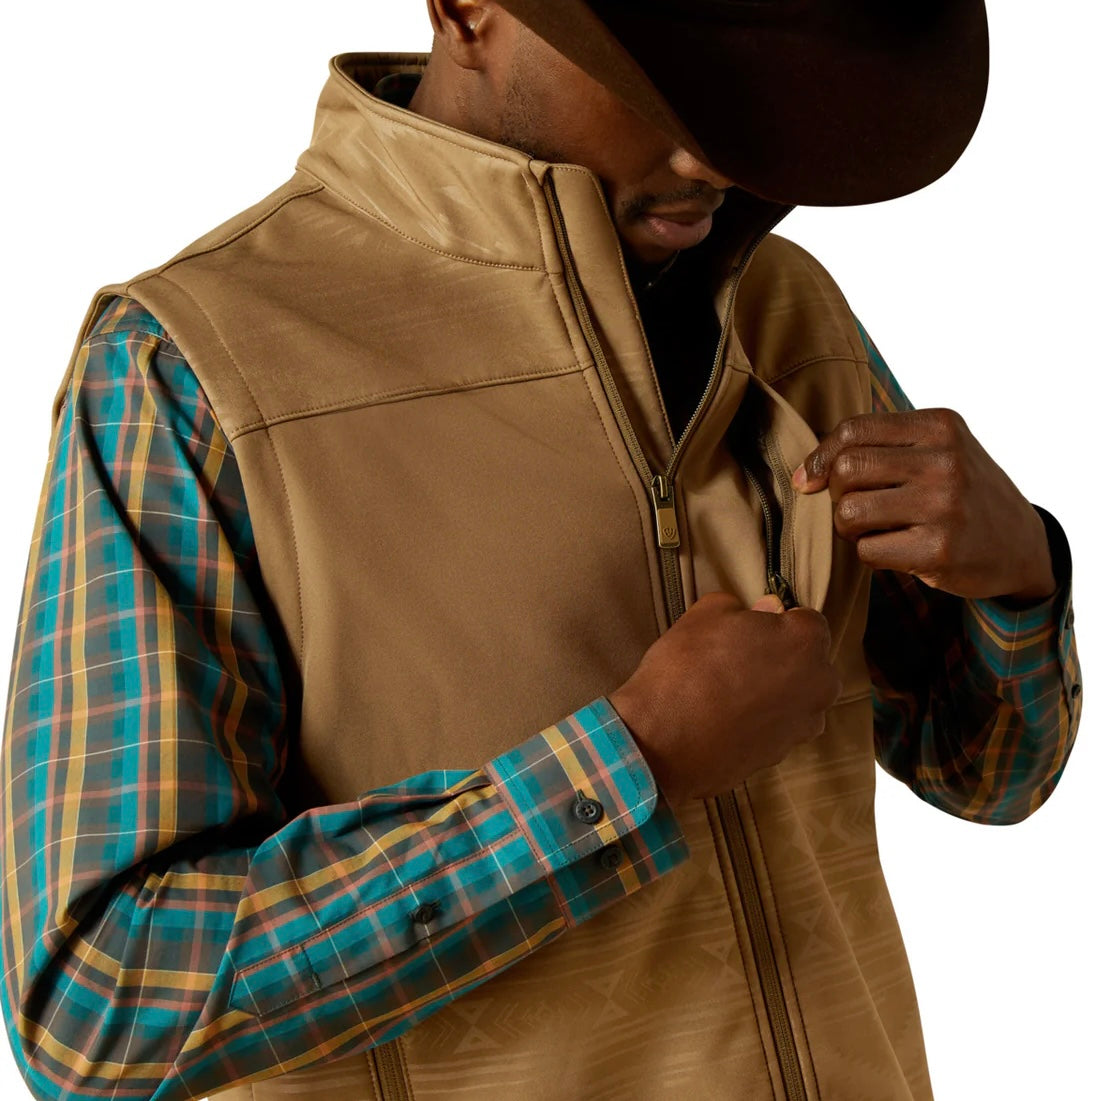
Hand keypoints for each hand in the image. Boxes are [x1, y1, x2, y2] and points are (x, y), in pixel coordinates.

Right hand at [609, 592, 839, 805]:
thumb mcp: (704, 615)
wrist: (663, 744)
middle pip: (808, 661)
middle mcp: (819, 684)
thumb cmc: (685, 670)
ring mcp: (804, 724)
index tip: (750, 629)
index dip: (776, 621)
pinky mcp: (784, 754)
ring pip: (795, 696)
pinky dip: (761, 721)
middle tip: (738, 659)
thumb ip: (742, 607)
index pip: (806, 620)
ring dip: (774, 691)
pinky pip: (779, 726)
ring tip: (731, 693)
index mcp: (805, 641)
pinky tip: (728, 719)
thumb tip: (763, 611)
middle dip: (782, 657)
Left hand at [793, 409, 1055, 602]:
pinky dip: (870, 555)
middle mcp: (945, 460)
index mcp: (940, 426)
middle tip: (858, 509)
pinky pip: (867, 551)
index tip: (812, 479)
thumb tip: (805, 475)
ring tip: (876, 530)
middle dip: (838, 494)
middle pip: (847, 469)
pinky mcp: (940, 550)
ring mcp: (944, 505)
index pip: (852, 430)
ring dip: (850, 528)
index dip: (821, 457)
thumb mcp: (936, 451)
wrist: (1021, 545)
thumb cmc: (960, 495)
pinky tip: (897, 550)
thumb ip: (878, 447)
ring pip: (849, 511)